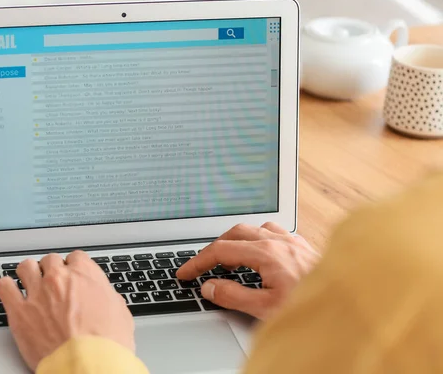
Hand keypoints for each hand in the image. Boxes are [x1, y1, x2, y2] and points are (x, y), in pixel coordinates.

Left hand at [0, 251, 134, 370]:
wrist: (86, 365)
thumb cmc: (105, 344)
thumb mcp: (119, 313)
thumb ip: (107, 297)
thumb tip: (104, 297)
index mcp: (84, 275)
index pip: (76, 257)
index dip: (75, 267)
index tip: (73, 274)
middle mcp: (58, 279)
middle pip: (50, 260)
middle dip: (52, 270)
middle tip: (54, 283)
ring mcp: (37, 293)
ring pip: (26, 267)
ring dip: (29, 273)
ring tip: (30, 283)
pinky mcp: (19, 312)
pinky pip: (4, 287)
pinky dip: (6, 287)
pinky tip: (10, 292)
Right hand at [177, 222, 319, 319]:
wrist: (350, 305)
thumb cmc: (312, 307)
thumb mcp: (265, 309)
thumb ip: (233, 296)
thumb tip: (210, 287)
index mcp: (267, 254)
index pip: (221, 250)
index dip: (198, 261)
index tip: (186, 272)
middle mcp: (279, 241)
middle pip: (235, 232)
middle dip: (215, 246)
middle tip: (203, 264)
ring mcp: (293, 241)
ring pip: (255, 228)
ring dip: (237, 239)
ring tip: (229, 256)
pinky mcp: (303, 246)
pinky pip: (274, 231)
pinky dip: (259, 238)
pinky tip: (260, 252)